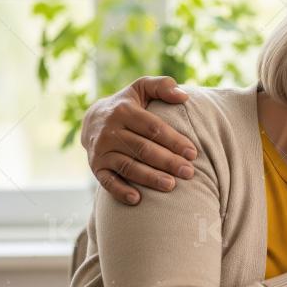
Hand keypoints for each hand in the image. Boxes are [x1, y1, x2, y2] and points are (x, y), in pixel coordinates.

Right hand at [81, 76, 196, 204]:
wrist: (92, 120)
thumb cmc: (129, 104)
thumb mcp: (142, 88)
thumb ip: (162, 86)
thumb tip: (184, 96)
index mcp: (124, 111)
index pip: (153, 128)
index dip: (174, 141)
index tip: (193, 153)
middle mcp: (110, 131)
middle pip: (143, 149)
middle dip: (168, 162)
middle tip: (189, 172)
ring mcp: (101, 151)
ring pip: (128, 166)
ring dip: (149, 178)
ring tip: (171, 186)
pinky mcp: (95, 167)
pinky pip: (107, 182)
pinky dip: (120, 191)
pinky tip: (137, 200)